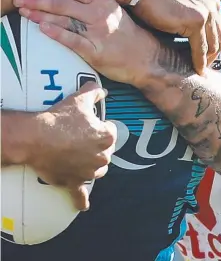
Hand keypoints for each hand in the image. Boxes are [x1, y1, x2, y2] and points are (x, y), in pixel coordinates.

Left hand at [15, 0, 160, 86]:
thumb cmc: (125, 33)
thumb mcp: (112, 11)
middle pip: (63, 3)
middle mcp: (100, 13)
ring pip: (64, 19)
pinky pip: (72, 40)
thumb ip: (91, 2)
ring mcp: (98, 32)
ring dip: (40, 15)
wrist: (144, 57)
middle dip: (37, 0)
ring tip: (24, 12)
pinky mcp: (95, 51)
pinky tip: (42, 28)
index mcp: (103, 0)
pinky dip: (56, 33)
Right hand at [27, 82, 116, 210]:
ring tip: (80, 157)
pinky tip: (84, 205)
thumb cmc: (59, 118)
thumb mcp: (79, 100)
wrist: (36, 137)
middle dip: (96, 146)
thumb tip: (102, 90)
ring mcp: (88, 171)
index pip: (111, 131)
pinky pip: (80, 193)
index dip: (100, 127)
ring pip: (97, 170)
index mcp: (107, 137)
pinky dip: (81, 199)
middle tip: (80, 139)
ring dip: (91, 165)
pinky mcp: (73, 181)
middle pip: (105, 152)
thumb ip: (94, 92)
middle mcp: (102, 156)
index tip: (88, 125)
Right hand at [132, 0, 220, 73]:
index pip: (218, 27)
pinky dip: (199, 61)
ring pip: (213, 45)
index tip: (206, 56)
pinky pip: (200, 48)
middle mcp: (213, 4)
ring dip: (207, 60)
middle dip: (213, 55)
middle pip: (219, 37)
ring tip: (200, 71)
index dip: (213, 44)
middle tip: (204, 67)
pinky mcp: (196, 21)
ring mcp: (206, 12)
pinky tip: (195, 70)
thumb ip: (194, 6)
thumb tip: (195, 22)